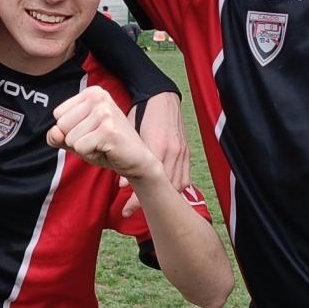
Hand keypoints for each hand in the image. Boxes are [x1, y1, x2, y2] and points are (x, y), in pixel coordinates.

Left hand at [47, 86, 158, 180]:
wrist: (136, 160)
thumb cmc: (105, 147)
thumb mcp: (76, 139)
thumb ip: (58, 135)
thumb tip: (53, 132)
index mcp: (91, 93)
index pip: (58, 114)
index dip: (70, 130)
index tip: (91, 132)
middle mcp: (98, 97)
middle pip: (62, 125)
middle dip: (75, 140)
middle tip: (97, 140)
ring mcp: (104, 112)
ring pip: (70, 138)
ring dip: (84, 148)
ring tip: (102, 145)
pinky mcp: (108, 130)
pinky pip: (80, 148)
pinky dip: (90, 155)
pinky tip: (106, 150)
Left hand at [121, 92, 190, 215]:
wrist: (161, 96)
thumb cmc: (142, 112)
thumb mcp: (130, 130)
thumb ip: (127, 153)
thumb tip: (122, 183)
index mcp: (157, 145)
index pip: (148, 179)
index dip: (137, 196)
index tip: (126, 208)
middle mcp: (172, 151)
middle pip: (163, 186)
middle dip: (148, 201)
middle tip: (132, 211)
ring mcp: (181, 152)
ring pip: (176, 185)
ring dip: (164, 197)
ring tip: (149, 205)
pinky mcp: (186, 152)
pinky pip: (185, 178)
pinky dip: (174, 188)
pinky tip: (165, 194)